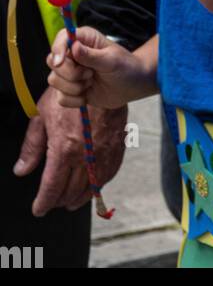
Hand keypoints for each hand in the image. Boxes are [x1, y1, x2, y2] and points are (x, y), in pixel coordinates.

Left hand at [13, 87, 126, 214]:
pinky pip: (108, 174)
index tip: (38, 208)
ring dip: (78, 198)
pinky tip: (92, 186)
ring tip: (69, 201)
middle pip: (70, 191)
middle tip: (52, 201)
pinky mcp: (117, 147)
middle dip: (59, 200)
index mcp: (64, 148)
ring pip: (91, 187)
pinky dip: (99, 185)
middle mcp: (85, 155)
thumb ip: (32, 146)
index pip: (51, 187)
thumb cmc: (69, 93)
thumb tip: (22, 170)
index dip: (43, 202)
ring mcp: (103, 152)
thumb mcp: (42, 115)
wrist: (100, 76)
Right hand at [47, 25, 150, 108]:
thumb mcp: (112, 60)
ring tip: (92, 82)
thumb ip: (92, 55)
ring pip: (53, 80)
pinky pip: (60, 98)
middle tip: (90, 74)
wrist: (132, 87)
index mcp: (84, 39)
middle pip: (53, 62)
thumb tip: (73, 46)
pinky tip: (87, 96)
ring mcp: (70, 72)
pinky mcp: (70, 89)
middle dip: (70, 74)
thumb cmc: (125, 67)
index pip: (61, 38)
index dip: (57, 49)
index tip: (61, 62)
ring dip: (74, 87)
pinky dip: (74, 100)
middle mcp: (73, 54)